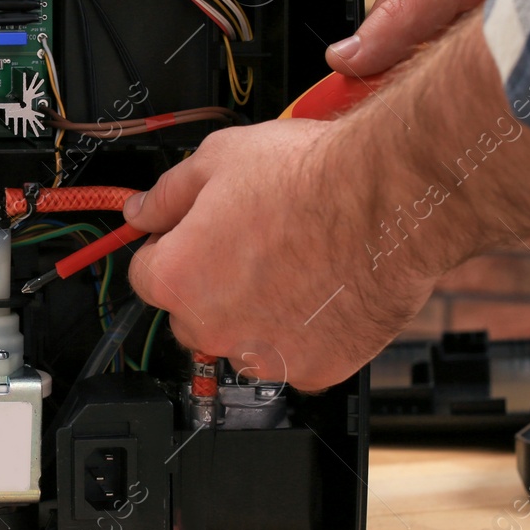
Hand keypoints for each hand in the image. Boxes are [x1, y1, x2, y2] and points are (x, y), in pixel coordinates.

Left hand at [126, 12, 529, 390]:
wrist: (389, 200)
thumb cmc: (311, 177)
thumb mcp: (218, 158)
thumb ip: (168, 193)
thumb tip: (140, 209)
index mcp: (177, 276)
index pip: (146, 273)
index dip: (173, 247)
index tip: (195, 236)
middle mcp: (213, 326)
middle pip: (190, 314)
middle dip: (210, 286)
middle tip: (251, 246)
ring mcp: (264, 354)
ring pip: (241, 342)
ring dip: (254, 315)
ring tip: (292, 266)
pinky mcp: (315, 370)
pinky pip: (293, 359)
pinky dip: (303, 335)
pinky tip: (321, 293)